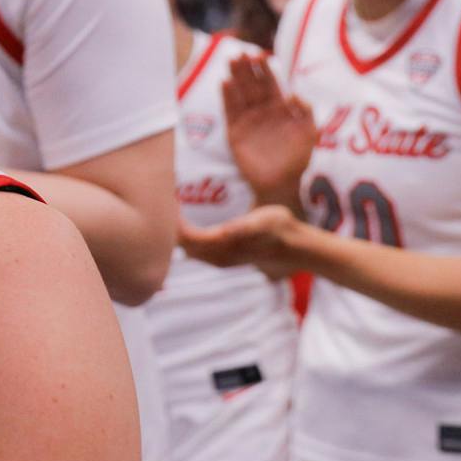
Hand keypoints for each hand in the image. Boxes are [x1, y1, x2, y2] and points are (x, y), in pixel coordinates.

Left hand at [177, 204, 309, 278]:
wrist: (295, 246)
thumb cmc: (280, 228)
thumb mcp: (264, 222)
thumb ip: (242, 227)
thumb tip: (223, 232)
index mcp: (224, 245)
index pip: (188, 237)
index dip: (175, 221)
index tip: (170, 200)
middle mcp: (218, 256)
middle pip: (183, 245)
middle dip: (171, 227)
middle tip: (166, 201)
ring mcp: (220, 260)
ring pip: (188, 250)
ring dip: (178, 234)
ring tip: (173, 210)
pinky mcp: (223, 260)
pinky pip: (196, 252)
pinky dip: (187, 239)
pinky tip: (185, 224)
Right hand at [221, 54, 314, 205]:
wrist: (281, 182)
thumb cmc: (298, 158)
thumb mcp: (309, 133)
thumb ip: (306, 112)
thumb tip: (293, 94)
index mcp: (279, 109)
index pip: (270, 84)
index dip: (265, 70)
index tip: (260, 55)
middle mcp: (261, 111)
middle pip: (252, 85)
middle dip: (247, 69)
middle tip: (241, 53)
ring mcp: (247, 120)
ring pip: (240, 93)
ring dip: (235, 77)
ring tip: (231, 61)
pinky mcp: (235, 132)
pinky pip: (230, 111)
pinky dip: (227, 97)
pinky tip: (225, 83)